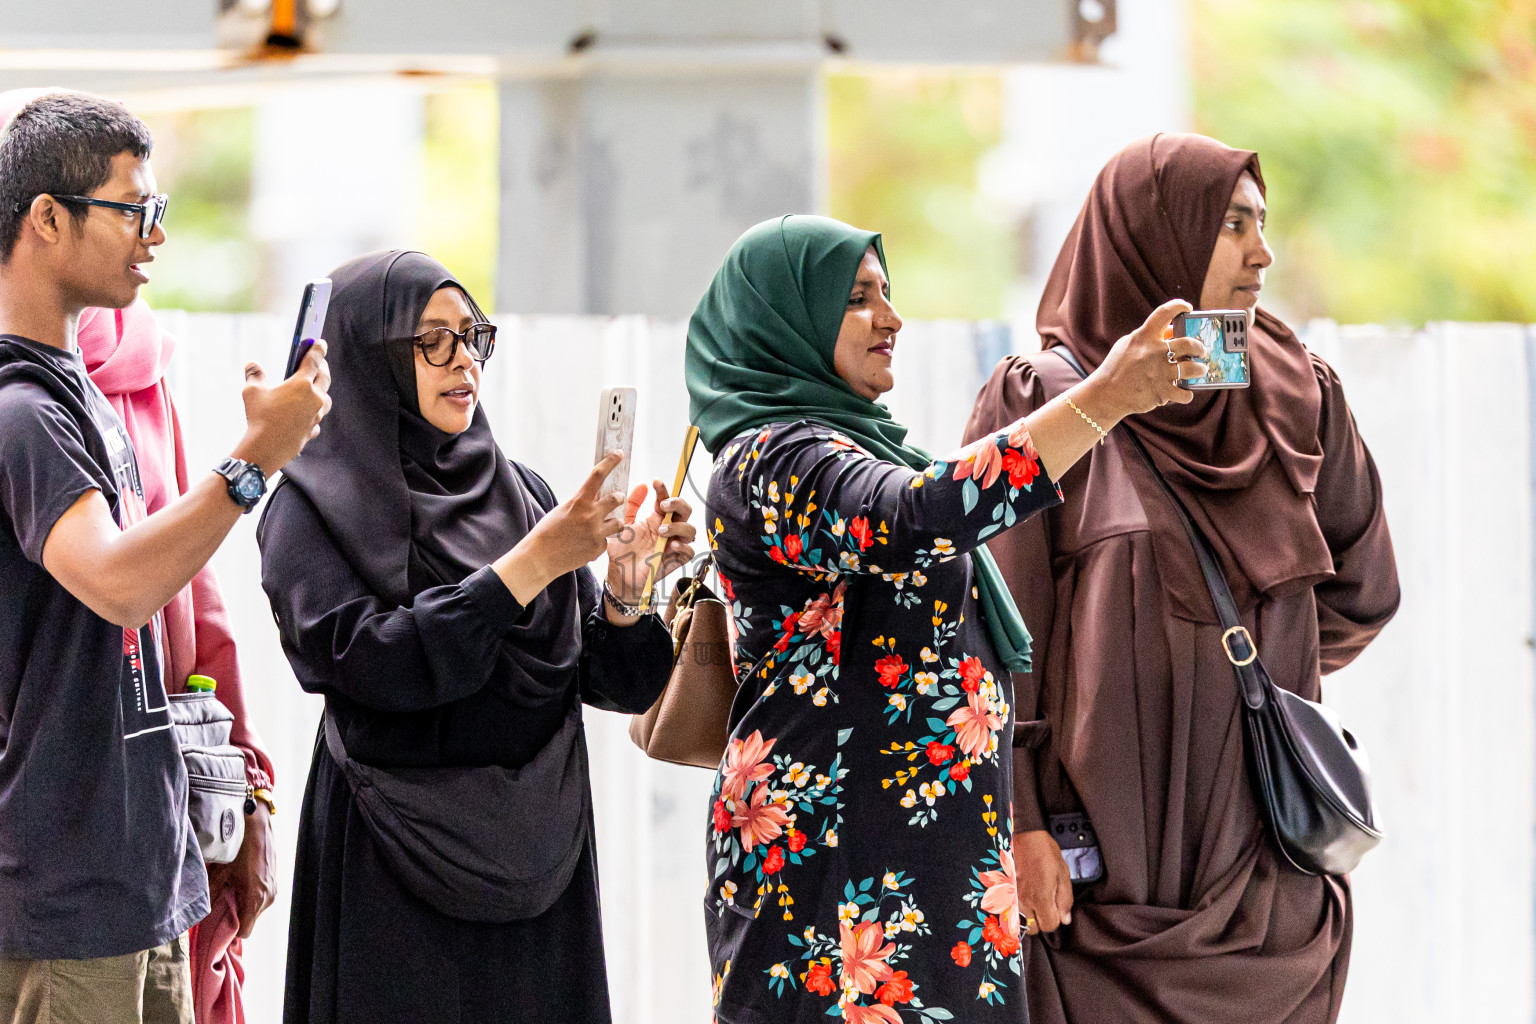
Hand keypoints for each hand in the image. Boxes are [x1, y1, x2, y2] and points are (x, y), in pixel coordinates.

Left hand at [206, 802, 276, 939]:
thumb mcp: (221, 872)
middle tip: (222, 901)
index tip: (219, 924)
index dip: (231, 930)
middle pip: (250, 919)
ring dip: (244, 903)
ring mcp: (274, 889)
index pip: (245, 931)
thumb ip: (212, 895)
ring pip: (256, 908)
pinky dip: (252, 894)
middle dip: (237, 914)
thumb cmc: (239, 849)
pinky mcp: (275, 881)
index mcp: (256, 897)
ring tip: (232, 888)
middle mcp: (269, 897)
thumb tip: (202, 913)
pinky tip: (243, 880)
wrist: (257, 826)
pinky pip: (262, 898)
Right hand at [234, 339, 332, 474]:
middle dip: (322, 367)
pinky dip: (314, 412)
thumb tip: (252, 365)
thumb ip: (254, 375)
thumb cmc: (259, 418)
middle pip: (324, 378)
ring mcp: (316, 415)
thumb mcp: (252, 392)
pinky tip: (308, 413)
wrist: (266, 448)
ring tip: (316, 386)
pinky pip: (317, 417)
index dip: (318, 349)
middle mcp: (314, 399)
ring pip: (325, 399)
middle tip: (319, 361)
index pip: (313, 361)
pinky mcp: (313, 429)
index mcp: (302, 384)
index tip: (321, 342)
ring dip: (321, 390)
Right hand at [506, 451, 628, 594]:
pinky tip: (585, 544)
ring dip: (612, 522)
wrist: (540, 558)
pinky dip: (598, 541)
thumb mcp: (563, 510)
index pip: (598, 475)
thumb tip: (595, 498)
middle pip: (617, 499)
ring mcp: (596, 533)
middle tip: (617, 498)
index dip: (610, 461)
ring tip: (600, 526)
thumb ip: (581, 503)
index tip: (619, 453)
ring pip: (618, 523)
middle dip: (618, 498)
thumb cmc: (547, 532)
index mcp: (579, 502)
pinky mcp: (598, 548)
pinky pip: (606, 540)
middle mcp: (591, 515)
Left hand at [606, 480, 697, 603]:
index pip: (666, 499)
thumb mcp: (623, 525)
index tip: (656, 482)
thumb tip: (642, 485)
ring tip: (661, 531)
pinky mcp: (676, 560)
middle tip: (663, 505)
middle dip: (678, 503)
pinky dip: (683, 546)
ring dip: (678, 526)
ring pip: (690, 530)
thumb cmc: (622, 550)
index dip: (664, 490)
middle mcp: (668, 529)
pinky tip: (671, 545)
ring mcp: (674, 544)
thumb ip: (632, 506)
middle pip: (685, 510)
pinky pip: (689, 551)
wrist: (619, 574)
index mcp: (656, 518)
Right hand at [1013, 829, 1073, 935]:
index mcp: (1041, 897)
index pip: (1049, 926)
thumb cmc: (1043, 850)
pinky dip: (1012, 908)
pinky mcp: (999, 890)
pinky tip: (1017, 896)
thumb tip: (1065, 919)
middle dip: (1039, 920)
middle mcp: (1023, 900)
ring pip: (1017, 921)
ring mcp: (1009, 896)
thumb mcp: (1062, 872)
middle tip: (1042, 904)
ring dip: (1025, 915)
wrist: (1021, 833)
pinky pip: (1005, 910)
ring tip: (1029, 899)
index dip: (1055, 918)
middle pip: (1032, 929)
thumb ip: (1065, 898)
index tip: (1054, 907)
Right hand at [1082, 300, 1206, 418]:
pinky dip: (1187, 394)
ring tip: (1200, 370)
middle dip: (1199, 347)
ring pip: (1192, 368)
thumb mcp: (1127, 346)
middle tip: (1201, 351)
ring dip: (1200, 369)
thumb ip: (1147, 337)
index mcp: (1143, 337)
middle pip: (1188, 343)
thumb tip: (1171, 332)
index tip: (1188, 307)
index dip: (1179, 306)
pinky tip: (1185, 393)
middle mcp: (1153, 352)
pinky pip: (1184, 393)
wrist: (1105, 395)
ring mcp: (1158, 372)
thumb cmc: (1116, 368)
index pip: (1164, 313)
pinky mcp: (1160, 392)